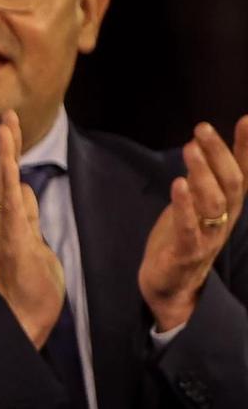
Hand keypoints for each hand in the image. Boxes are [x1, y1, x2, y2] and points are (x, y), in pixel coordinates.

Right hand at [0, 110, 65, 347]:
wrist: (24, 318)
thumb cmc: (31, 286)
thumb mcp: (36, 243)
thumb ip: (29, 217)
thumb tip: (26, 191)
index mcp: (10, 222)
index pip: (10, 180)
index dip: (11, 153)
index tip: (12, 127)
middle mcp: (3, 222)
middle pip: (2, 175)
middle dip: (5, 145)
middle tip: (7, 115)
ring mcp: (5, 230)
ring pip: (3, 185)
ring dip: (5, 155)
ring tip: (6, 127)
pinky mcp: (13, 240)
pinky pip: (10, 205)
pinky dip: (7, 182)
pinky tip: (8, 163)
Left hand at [138, 117, 246, 331]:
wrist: (169, 288)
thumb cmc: (179, 242)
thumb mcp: (191, 206)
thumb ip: (198, 181)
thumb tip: (199, 148)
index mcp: (227, 208)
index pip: (242, 173)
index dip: (245, 148)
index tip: (245, 120)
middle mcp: (224, 221)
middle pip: (231, 183)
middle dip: (219, 154)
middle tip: (202, 129)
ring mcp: (208, 237)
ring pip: (214, 202)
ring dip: (203, 173)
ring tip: (190, 149)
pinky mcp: (186, 252)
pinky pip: (190, 228)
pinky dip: (185, 205)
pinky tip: (178, 183)